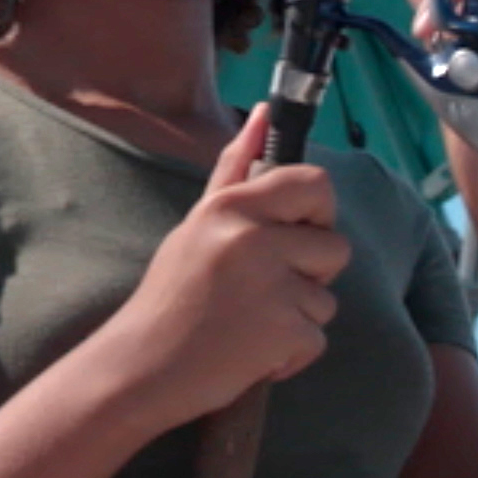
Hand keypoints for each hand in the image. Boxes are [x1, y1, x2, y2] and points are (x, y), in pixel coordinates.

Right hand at [96, 107, 352, 427]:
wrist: (142, 366)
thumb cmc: (172, 293)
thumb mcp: (197, 222)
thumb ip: (235, 169)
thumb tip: (265, 111)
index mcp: (233, 207)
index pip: (315, 185)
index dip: (318, 212)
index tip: (296, 234)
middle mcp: (254, 239)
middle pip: (335, 245)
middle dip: (313, 271)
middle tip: (267, 286)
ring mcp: (271, 287)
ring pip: (327, 299)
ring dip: (298, 317)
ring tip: (250, 322)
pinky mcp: (283, 334)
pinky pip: (317, 339)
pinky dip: (292, 354)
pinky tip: (254, 353)